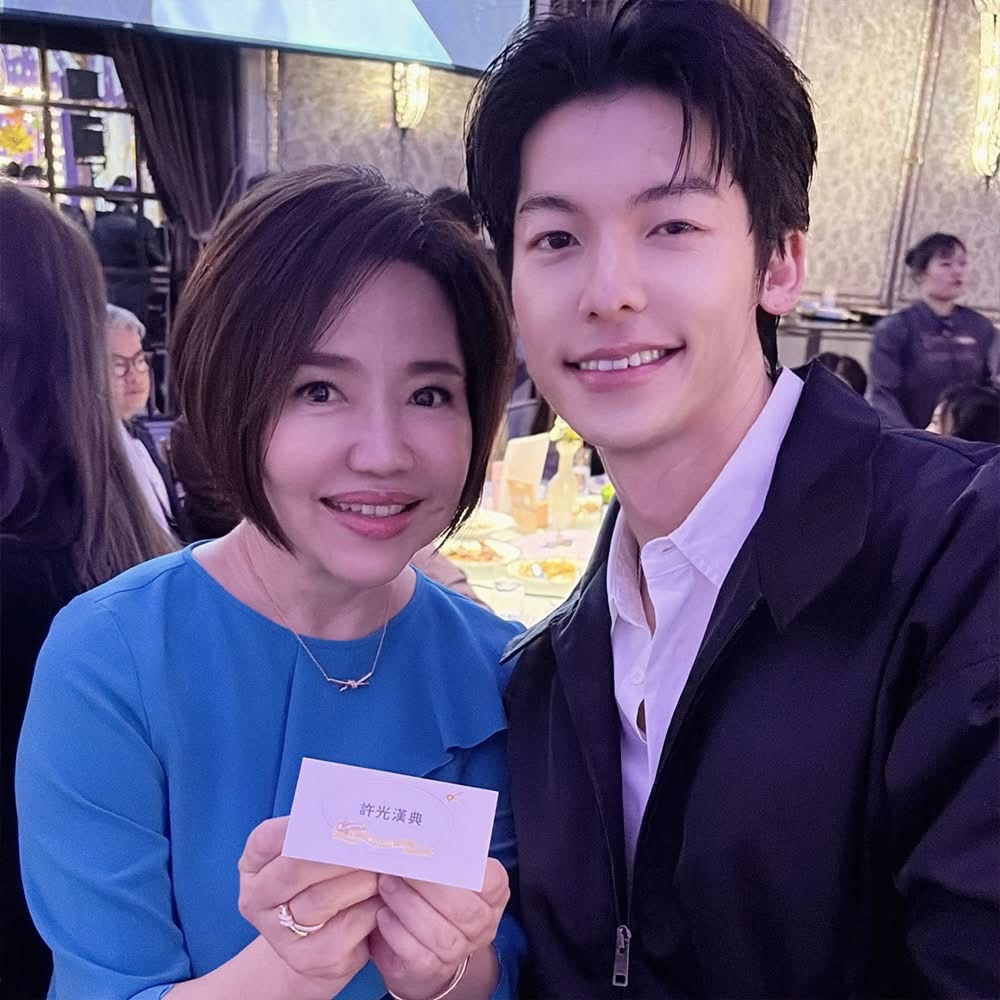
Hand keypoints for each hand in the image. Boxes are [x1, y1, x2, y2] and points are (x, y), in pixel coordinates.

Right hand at [238, 817, 381, 994]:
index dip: (304, 826)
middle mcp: (256, 899)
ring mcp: (278, 934)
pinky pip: (346, 928)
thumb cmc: (321, 881)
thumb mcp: (313, 854)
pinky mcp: (307, 959)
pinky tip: (383, 898)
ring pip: (323, 899)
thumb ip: (325, 833)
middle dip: (340, 852)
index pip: (269, 837)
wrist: (319, 943)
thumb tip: (361, 808)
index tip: (341, 817)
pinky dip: (370, 909)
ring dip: (362, 879)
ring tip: (384, 866)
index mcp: (253, 864)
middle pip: (296, 869)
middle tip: (374, 839)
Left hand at [369, 858, 508, 998]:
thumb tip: (414, 827)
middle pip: (464, 909)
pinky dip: (396, 931)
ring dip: (408, 905)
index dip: (462, 867)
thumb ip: (439, 855)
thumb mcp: (443, 875)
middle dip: (428, 886)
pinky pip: (417, 953)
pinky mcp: (431, 971)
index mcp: (491, 894)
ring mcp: (459, 951)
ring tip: (385, 884)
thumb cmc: (431, 898)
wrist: (421, 954)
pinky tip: (382, 914)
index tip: (432, 851)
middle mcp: (482, 925)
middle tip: (400, 866)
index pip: (490, 880)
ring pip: (440, 934)